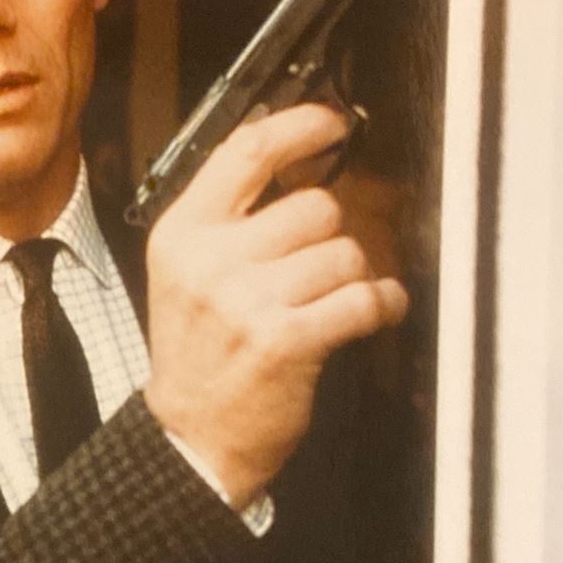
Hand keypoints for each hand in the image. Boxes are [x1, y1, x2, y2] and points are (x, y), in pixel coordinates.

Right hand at [142, 103, 409, 504]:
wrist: (191, 438)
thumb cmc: (197, 356)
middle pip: (315, 206)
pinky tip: (369, 316)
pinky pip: (363, 299)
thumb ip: (227, 219)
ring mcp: (247, 302)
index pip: (246, 152)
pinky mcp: (286, 341)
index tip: (331, 124)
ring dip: (352, 278)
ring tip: (331, 304)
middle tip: (316, 269)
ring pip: (345, 253)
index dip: (300, 127)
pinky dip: (380, 306)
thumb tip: (293, 160)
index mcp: (182, 235)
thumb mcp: (185, 275)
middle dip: (331, 237)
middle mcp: (210, 262)